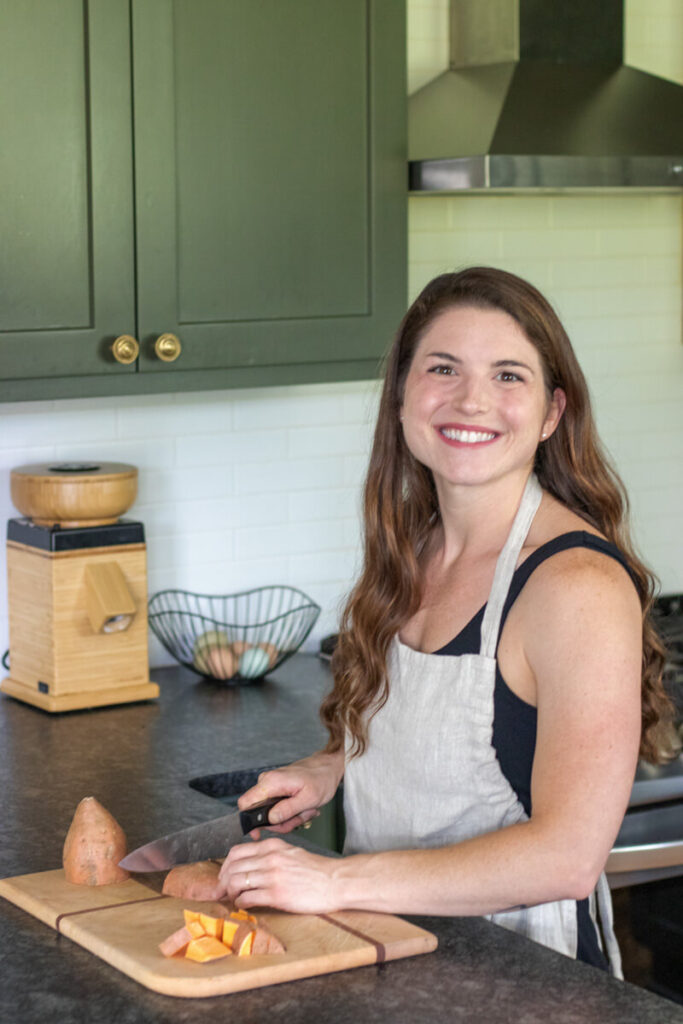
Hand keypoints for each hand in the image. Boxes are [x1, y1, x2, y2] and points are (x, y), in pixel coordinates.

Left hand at [219, 836, 339, 913]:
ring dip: (230, 893)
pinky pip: (248, 897)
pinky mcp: (277, 894)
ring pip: (237, 882)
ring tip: (233, 898)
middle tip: (222, 891)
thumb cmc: (315, 870)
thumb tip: (251, 864)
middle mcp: (270, 858)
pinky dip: (240, 902)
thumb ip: (271, 854)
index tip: (224, 876)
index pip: (236, 852)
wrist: (335, 881)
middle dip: (223, 881)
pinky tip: (243, 905)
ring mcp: (273, 876)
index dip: (225, 866)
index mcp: (272, 846)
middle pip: (233, 868)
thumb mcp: (291, 853)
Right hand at [239, 751, 343, 836]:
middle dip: (281, 822)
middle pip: (260, 813)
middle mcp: (267, 782)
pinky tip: (302, 808)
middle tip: (300, 818)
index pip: (245, 804)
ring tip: (305, 811)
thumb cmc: (321, 778)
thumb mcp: (308, 798)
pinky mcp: (277, 789)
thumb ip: (288, 810)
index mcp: (270, 782)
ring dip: (289, 818)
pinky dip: (291, 812)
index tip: (259, 833)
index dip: (249, 821)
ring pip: (271, 813)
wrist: (328, 767)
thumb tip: (270, 819)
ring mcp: (271, 786)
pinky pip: (278, 808)